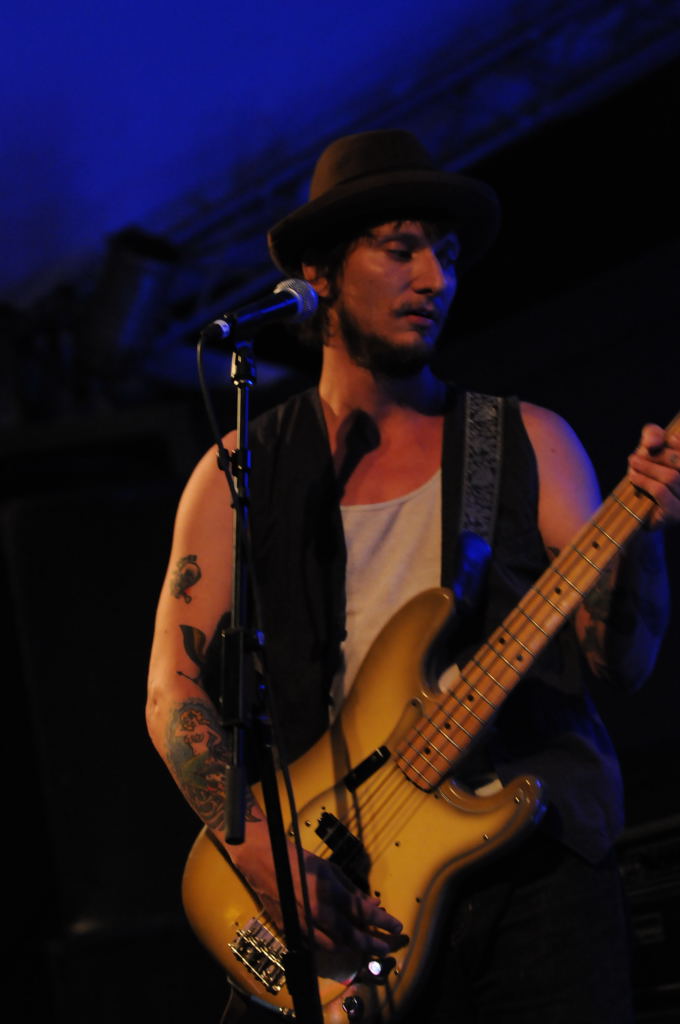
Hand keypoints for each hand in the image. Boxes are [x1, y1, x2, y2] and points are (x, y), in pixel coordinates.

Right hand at [232, 838, 406, 956]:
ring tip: (362, 942)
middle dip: (372, 943)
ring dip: (350, 945)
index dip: (382, 920)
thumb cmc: (299, 860)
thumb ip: (351, 889)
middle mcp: (317, 913)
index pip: (363, 912)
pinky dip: (329, 945)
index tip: (396, 925)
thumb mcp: (329, 869)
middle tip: (386, 947)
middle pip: (351, 936)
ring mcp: (303, 925)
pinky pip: (315, 946)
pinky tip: (336, 941)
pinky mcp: (291, 931)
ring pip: (334, 946)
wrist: (264, 862)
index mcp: (329, 893)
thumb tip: (371, 903)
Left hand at [628, 423, 679, 528]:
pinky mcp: (676, 513)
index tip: (653, 443)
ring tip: (632, 463)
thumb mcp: (650, 449)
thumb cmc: (647, 474)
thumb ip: (653, 435)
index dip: (674, 442)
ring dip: (648, 468)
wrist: (635, 511)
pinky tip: (633, 477)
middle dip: (658, 455)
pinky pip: (661, 492)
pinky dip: (644, 481)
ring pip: (672, 477)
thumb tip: (652, 441)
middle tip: (636, 456)